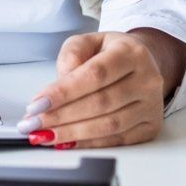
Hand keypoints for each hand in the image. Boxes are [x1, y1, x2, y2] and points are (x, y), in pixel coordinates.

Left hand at [16, 30, 185, 148]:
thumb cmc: (109, 53)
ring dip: (72, 133)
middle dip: (62, 116)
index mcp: (131, 53)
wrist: (142, 64)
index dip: (64, 92)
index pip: (96, 75)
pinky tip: (67, 142)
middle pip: (101, 103)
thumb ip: (71, 56)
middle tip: (35, 123)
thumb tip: (59, 87)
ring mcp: (151, 106)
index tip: (37, 104)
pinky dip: (88, 144)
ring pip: (109, 125)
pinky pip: (117, 140)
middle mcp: (147, 79)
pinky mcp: (150, 127)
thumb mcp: (87, 42)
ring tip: (45, 135)